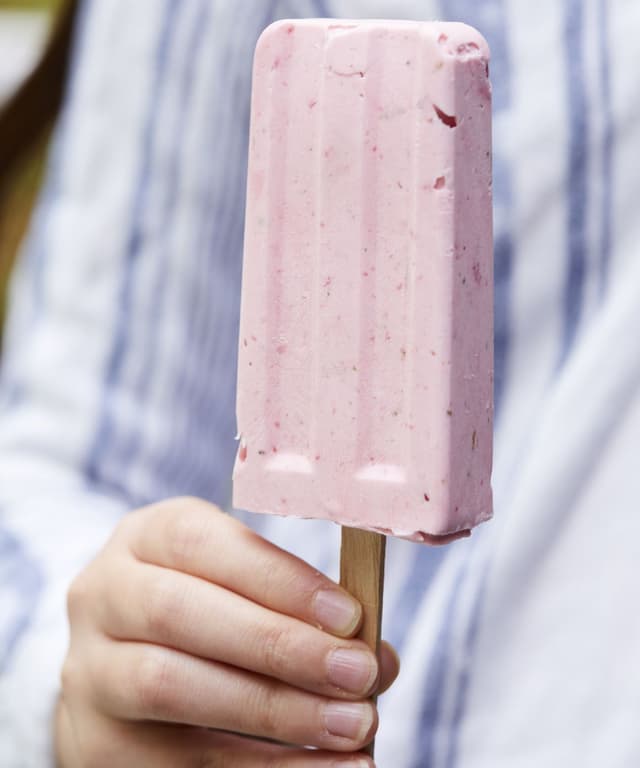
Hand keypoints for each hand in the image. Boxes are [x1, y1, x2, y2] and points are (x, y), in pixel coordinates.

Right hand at [55, 497, 399, 766]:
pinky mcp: (94, 742)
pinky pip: (179, 760)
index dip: (277, 577)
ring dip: (272, 710)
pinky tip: (325, 767)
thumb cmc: (208, 608)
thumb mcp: (243, 585)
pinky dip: (261, 767)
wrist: (126, 663)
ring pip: (169, 686)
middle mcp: (103, 594)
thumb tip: (376, 659)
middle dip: (278, 645)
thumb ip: (303, 611)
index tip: (349, 615)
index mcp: (145, 538)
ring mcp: (89, 670)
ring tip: (350, 726)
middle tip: (356, 674)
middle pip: (179, 613)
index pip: (201, 543)